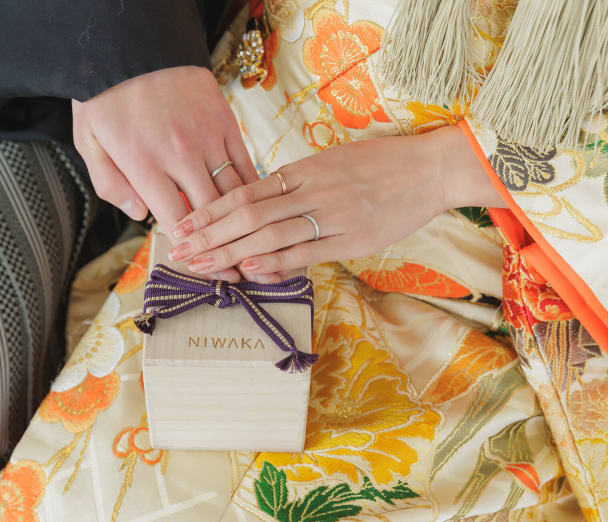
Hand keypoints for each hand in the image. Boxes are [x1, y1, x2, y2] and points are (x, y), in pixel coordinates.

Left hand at [72, 66, 257, 279]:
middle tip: (238, 270)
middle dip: (226, 248)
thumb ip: (110, 184)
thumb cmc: (106, 95)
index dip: (195, 253)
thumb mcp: (89, 140)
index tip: (209, 272)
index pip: (176, 222)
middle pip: (211, 214)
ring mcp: (207, 137)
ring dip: (244, 224)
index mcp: (143, 163)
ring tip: (253, 246)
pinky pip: (245, 162)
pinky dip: (251, 187)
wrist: (134, 43)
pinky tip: (255, 205)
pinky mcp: (225, 121)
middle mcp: (179, 154)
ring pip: (234, 191)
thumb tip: (140, 214)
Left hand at [165, 126, 505, 281]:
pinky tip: (249, 272)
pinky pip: (306, 253)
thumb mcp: (332, 162)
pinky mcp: (351, 238)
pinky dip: (275, 263)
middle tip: (179, 251)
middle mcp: (310, 190)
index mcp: (302, 170)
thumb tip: (263, 200)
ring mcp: (330, 215)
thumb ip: (298, 181)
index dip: (211, 211)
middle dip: (210, 235)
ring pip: (270, 234)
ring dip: (231, 253)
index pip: (245, 192)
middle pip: (248, 214)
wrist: (429, 169)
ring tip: (201, 266)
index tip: (185, 225)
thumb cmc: (381, 165)